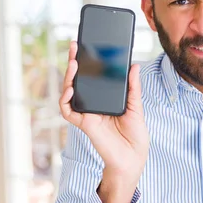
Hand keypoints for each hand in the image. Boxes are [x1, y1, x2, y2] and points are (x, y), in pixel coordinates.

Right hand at [59, 41, 148, 202]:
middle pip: (79, 81)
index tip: (87, 45)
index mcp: (105, 98)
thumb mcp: (136, 106)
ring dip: (69, 77)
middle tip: (75, 46)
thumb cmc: (135, 135)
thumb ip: (133, 87)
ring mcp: (87, 113)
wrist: (134, 157)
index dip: (88, 62)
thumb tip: (134, 65)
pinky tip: (70, 89)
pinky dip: (65, 100)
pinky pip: (68, 111)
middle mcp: (94, 104)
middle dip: (75, 63)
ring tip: (74, 63)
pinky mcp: (84, 123)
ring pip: (70, 92)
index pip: (93, 77)